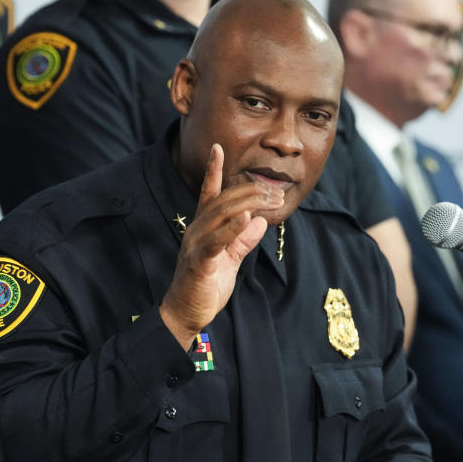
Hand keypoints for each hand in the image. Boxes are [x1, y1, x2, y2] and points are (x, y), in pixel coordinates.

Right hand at [160, 144, 283, 348]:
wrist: (187, 314)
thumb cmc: (206, 285)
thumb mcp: (230, 259)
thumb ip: (242, 240)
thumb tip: (259, 220)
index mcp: (203, 228)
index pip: (208, 194)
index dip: (213, 171)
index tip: (217, 147)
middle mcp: (196, 231)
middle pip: (222, 201)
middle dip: (249, 190)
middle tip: (275, 189)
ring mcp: (195, 245)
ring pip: (219, 216)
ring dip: (246, 204)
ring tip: (269, 198)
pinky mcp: (198, 263)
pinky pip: (215, 241)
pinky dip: (231, 229)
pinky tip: (246, 220)